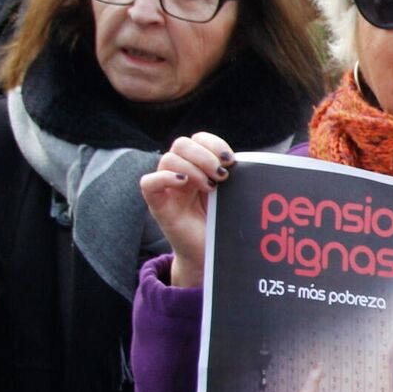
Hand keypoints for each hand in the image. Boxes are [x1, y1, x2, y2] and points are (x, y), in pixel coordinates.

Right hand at [139, 132, 235, 288]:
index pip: (198, 139)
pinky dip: (166, 177)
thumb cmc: (221, 221)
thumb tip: (244, 162)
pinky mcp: (158, 205)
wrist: (209, 252)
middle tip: (221, 175)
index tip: (231, 161)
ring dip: (193, 168)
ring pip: (168, 158)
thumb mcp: (230, 193)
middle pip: (182, 144)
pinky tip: (184, 183)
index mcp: (198, 166)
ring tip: (210, 186)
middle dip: (205, 155)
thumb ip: (231, 175)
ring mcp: (168, 188)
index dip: (214, 143)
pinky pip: (148, 182)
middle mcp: (181, 173)